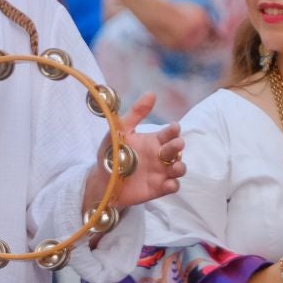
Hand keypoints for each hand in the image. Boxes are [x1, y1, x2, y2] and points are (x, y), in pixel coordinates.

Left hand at [102, 92, 184, 208]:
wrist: (102, 180)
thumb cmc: (112, 154)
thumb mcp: (121, 131)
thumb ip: (136, 114)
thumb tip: (151, 93)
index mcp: (153, 141)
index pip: (169, 133)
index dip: (173, 130)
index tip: (173, 127)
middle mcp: (160, 156)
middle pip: (176, 150)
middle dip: (178, 146)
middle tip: (176, 144)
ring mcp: (161, 172)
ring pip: (179, 168)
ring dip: (180, 167)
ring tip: (174, 166)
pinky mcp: (158, 188)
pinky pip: (172, 186)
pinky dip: (173, 185)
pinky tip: (168, 183)